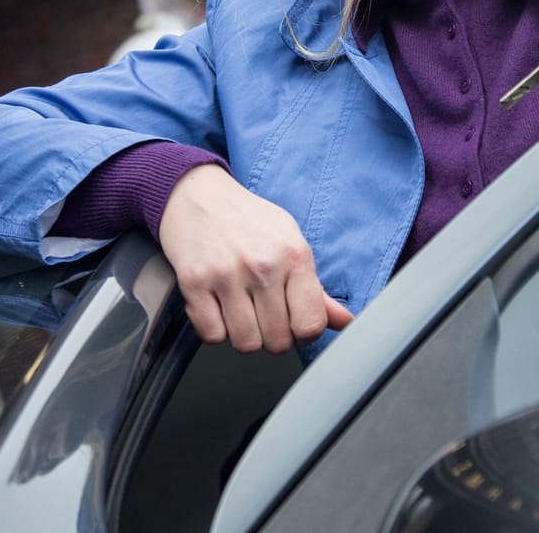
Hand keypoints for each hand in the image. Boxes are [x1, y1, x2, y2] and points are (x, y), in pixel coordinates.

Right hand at [157, 164, 355, 352]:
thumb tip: (345, 321)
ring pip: (246, 344)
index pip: (311, 324)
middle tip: (264, 316)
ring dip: (244, 335)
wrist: (198, 195)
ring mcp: (226, 275)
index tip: (295, 325)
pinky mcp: (193, 283)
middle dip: (273, 336)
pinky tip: (218, 307)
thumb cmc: (248, 220)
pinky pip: (212, 335)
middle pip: (278, 341)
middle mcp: (262, 265)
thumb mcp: (290, 242)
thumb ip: (316, 288)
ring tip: (241, 311)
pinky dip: (215, 329)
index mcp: (294, 255)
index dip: (304, 334)